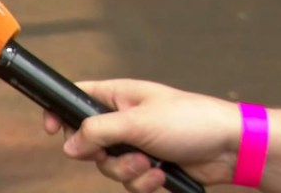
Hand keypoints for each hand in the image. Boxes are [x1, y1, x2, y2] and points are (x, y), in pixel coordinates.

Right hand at [44, 79, 240, 192]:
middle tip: (119, 153)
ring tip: (150, 165)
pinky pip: (130, 181)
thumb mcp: (137, 122)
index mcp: (118, 96)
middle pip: (88, 142)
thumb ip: (98, 131)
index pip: (75, 98)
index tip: (49, 129)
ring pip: (108, 167)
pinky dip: (144, 183)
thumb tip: (69, 145)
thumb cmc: (189, 120)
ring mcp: (136, 144)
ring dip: (128, 172)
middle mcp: (123, 120)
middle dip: (103, 156)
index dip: (59, 112)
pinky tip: (161, 177)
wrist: (230, 148)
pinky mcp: (150, 167)